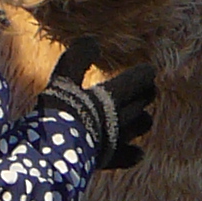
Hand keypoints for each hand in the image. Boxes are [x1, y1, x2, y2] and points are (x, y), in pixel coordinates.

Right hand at [44, 40, 157, 170]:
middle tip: (141, 89)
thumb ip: (78, 58)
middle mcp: (122, 116)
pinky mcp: (111, 159)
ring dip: (141, 118)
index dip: (144, 73)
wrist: (56, 155)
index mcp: (114, 94)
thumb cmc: (59, 112)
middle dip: (145, 92)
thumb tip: (94, 41)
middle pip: (145, 100)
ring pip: (142, 125)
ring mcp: (119, 139)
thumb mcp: (63, 79)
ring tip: (134, 115)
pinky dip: (133, 151)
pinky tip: (134, 150)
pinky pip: (130, 155)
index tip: (144, 70)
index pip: (142, 78)